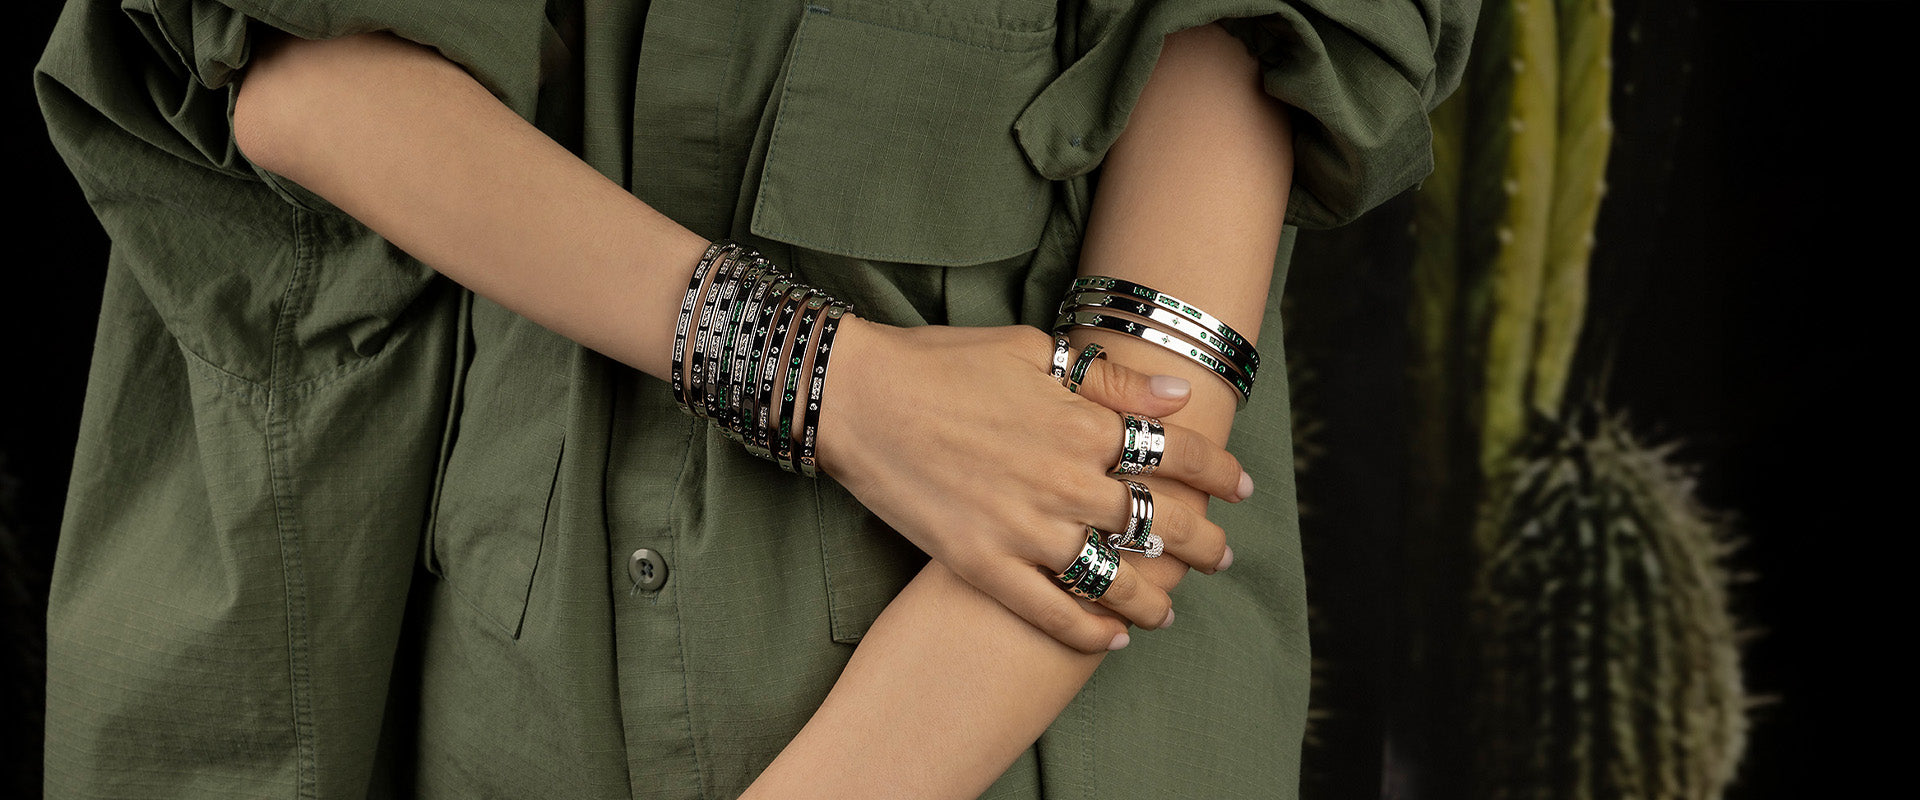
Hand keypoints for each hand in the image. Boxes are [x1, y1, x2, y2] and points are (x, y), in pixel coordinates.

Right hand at [815, 317, 1245, 652]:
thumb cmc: (942, 363)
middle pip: (1159, 524)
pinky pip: (1050, 612)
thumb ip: (1109, 382)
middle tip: (1219, 556)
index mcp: (1082, 423)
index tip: (1239, 487)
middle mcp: (1064, 481)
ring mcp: (1023, 528)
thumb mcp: (1033, 351)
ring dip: (1151, 600)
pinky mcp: (981, 563)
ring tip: (1168, 610)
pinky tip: (1110, 639)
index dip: (1219, 472)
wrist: (857, 398)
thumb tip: (1175, 398)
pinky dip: (1087, 632)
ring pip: (1113, 579)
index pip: (1178, 453)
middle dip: (1202, 544)